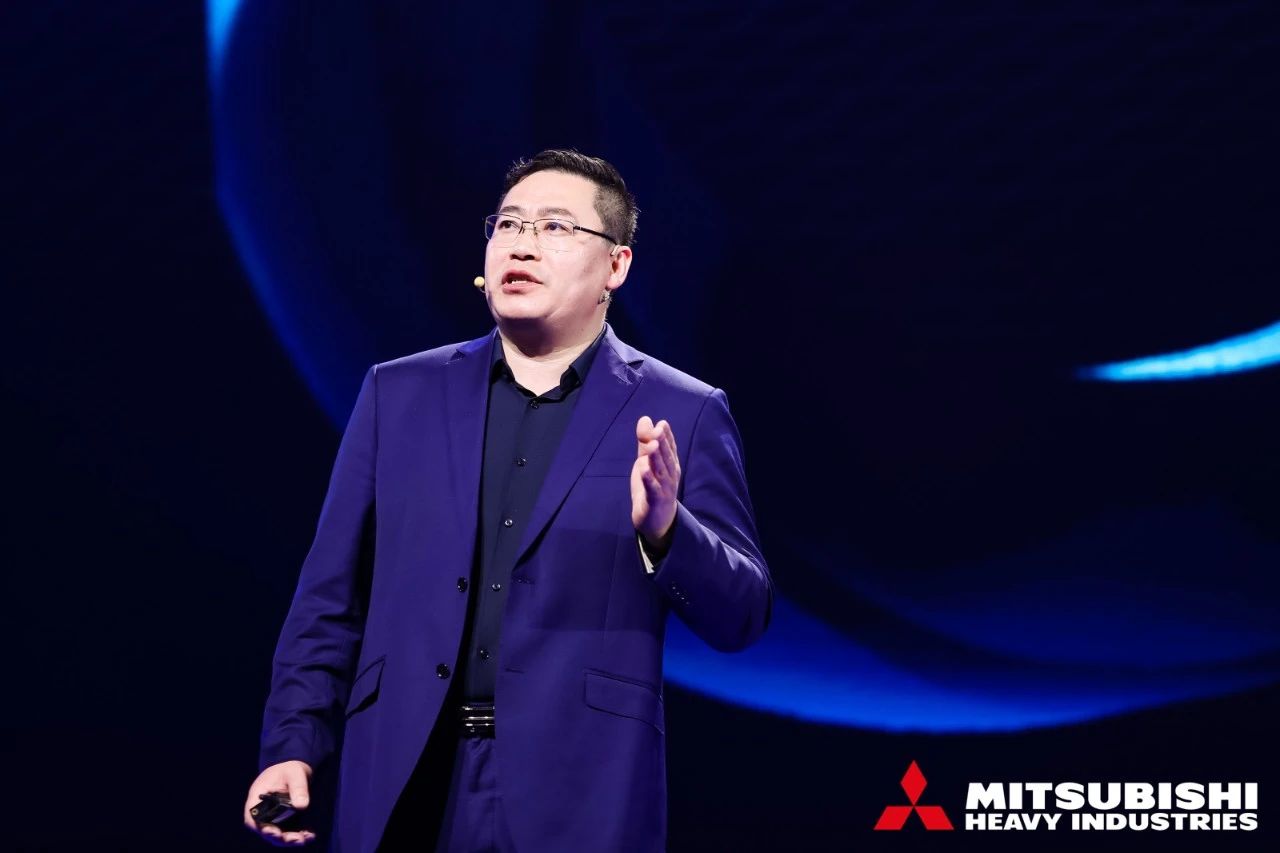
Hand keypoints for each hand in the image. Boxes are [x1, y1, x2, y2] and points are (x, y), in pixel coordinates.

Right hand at [243, 760, 315, 845]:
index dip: (261, 828)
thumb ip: (298, 788)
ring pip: (276, 834)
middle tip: (295, 840)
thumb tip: (302, 806)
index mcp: (257, 798)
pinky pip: (287, 831)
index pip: (252, 818)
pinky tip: (309, 835)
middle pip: (265, 830)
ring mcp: (272, 817)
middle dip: (279, 838)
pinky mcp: (283, 820)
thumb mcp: (294, 773)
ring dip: (288, 840)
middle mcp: (262, 811)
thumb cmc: (289, 769)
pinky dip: (297, 835)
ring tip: (303, 840)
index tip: (274, 833)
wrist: (294, 770)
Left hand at [632, 415, 680, 557]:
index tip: (662, 424)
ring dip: (656, 458)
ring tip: (651, 445)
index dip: (666, 436)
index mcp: (670, 465)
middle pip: (666, 457)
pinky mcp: (654, 500)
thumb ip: (645, 442)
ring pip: (660, 471)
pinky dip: (648, 479)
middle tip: (658, 429)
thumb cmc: (652, 487)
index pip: (669, 448)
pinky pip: (652, 488)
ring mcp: (664, 488)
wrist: (657, 520)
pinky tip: (643, 469)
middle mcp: (670, 475)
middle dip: (662, 443)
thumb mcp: (647, 462)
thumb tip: (645, 418)